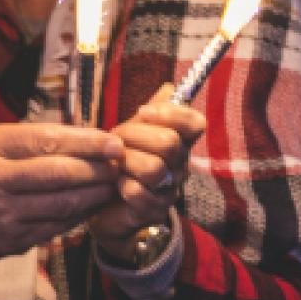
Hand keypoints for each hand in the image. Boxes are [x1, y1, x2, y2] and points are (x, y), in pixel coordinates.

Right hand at [0, 123, 123, 262]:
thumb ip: (28, 140)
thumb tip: (84, 137)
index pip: (46, 140)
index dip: (85, 141)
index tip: (113, 140)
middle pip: (58, 172)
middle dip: (96, 168)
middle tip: (119, 163)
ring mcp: (3, 213)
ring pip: (62, 203)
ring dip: (94, 193)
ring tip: (112, 183)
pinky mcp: (13, 240)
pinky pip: (57, 226)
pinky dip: (80, 215)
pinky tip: (93, 205)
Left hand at [88, 84, 205, 263]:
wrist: (105, 204)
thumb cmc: (122, 163)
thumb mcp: (134, 132)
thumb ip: (152, 111)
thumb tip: (169, 87)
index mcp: (178, 142)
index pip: (194, 123)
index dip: (170, 114)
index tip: (142, 112)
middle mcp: (180, 166)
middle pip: (169, 143)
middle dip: (134, 136)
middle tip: (115, 140)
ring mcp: (169, 190)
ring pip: (154, 169)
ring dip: (126, 163)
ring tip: (115, 164)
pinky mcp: (153, 212)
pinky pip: (138, 193)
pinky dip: (122, 186)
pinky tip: (116, 185)